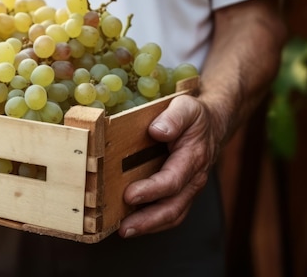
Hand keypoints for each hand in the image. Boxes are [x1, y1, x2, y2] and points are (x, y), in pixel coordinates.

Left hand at [119, 94, 220, 237]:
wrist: (213, 124)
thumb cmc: (196, 117)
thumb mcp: (186, 107)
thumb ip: (173, 118)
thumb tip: (157, 130)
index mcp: (193, 158)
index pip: (172, 180)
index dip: (151, 190)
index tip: (129, 195)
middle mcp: (193, 179)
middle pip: (173, 207)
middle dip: (148, 220)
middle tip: (125, 228)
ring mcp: (189, 188)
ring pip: (172, 214)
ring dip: (149, 226)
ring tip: (125, 231)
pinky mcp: (181, 192)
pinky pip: (170, 212)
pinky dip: (153, 222)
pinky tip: (134, 223)